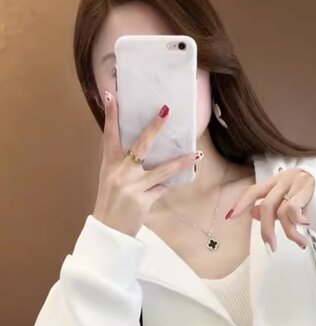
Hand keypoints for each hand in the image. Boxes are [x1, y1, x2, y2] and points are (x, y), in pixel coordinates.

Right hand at [93, 91, 201, 236]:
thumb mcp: (109, 178)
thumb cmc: (110, 201)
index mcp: (109, 163)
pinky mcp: (143, 201)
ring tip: (197, 155)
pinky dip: (163, 188)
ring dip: (181, 162)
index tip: (111, 94)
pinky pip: (161, 189)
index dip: (110, 114)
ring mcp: (133, 186)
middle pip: (141, 146)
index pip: (109, 134)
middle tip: (166, 110)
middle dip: (155, 127)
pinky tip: (162, 190)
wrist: (108, 230)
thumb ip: (122, 162)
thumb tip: (140, 147)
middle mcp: (120, 172)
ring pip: (163, 170)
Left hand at [225, 168, 313, 250]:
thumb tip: (252, 212)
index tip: (231, 217)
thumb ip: (273, 206)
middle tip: (271, 247)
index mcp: (280, 179)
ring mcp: (298, 181)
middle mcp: (287, 177)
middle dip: (267, 229)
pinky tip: (307, 226)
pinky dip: (298, 224)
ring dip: (290, 232)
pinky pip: (293, 211)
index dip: (242, 203)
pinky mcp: (310, 187)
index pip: (255, 190)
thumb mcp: (292, 203)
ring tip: (300, 242)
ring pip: (281, 212)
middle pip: (267, 206)